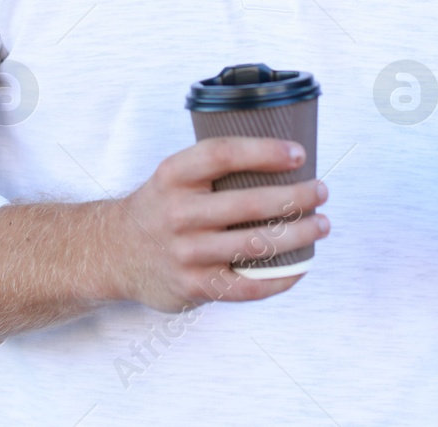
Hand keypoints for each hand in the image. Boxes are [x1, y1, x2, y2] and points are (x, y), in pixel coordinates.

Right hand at [109, 136, 329, 312]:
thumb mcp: (174, 175)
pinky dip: (281, 279)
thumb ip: (215, 167)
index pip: (222, 154)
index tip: (299, 154)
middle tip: (321, 191)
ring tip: (321, 226)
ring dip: (299, 235)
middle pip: (249, 203)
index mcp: (173, 175)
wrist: (116, 252)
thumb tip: (284, 158)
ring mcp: (186, 253)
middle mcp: (178, 213)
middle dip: (296, 197)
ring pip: (256, 245)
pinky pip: (247, 286)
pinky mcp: (194, 286)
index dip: (265, 151)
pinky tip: (300, 267)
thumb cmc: (161, 207)